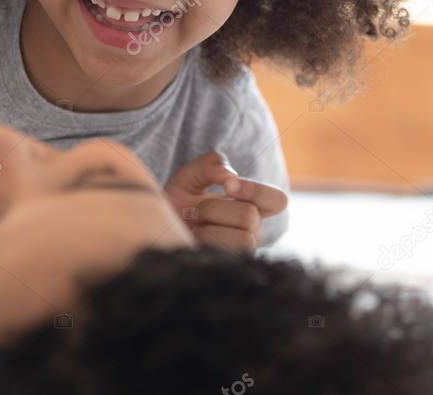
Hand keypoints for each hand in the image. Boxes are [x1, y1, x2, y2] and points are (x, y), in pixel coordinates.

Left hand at [164, 151, 288, 251]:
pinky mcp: (229, 268)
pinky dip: (204, 241)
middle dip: (213, 208)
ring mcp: (242, 252)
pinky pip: (226, 253)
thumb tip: (230, 177)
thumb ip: (211, 164)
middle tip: (192, 210)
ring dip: (209, 227)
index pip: (277, 200)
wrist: (155, 227)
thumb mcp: (190, 174)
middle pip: (251, 215)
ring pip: (243, 237)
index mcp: (250, 206)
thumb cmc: (177, 201)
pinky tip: (192, 239)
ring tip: (193, 226)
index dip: (256, 190)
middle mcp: (252, 231)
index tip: (228, 185)